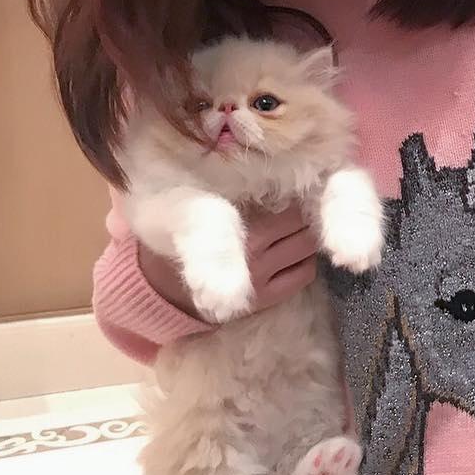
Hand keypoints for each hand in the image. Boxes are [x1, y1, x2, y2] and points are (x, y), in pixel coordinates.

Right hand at [138, 204, 318, 320]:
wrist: (166, 287)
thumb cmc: (184, 236)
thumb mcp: (200, 208)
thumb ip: (233, 194)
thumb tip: (270, 175)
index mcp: (236, 227)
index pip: (288, 208)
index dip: (296, 195)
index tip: (295, 187)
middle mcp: (254, 254)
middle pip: (302, 227)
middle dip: (305, 214)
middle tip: (301, 206)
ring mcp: (263, 278)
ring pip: (307, 250)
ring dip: (307, 236)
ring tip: (298, 228)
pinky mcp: (268, 298)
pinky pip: (303, 275)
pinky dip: (306, 261)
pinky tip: (295, 254)